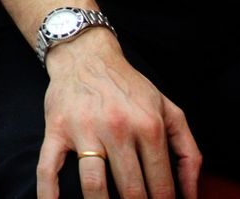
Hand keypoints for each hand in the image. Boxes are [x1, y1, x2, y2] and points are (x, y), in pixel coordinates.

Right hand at [38, 30, 199, 198]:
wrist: (86, 55)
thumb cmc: (129, 87)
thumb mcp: (168, 110)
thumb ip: (188, 152)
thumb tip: (191, 196)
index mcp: (149, 125)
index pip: (161, 185)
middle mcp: (118, 128)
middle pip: (130, 191)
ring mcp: (84, 130)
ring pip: (94, 186)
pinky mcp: (56, 130)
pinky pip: (48, 167)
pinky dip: (48, 193)